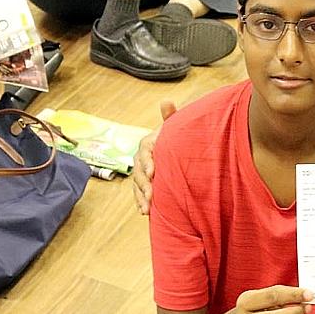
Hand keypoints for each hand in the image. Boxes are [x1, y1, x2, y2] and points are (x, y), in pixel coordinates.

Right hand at [131, 99, 177, 213]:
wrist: (177, 153)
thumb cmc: (175, 139)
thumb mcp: (173, 128)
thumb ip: (170, 117)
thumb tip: (166, 101)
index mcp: (148, 144)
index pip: (144, 151)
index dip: (147, 162)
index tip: (153, 172)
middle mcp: (141, 159)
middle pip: (139, 172)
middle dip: (144, 184)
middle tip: (152, 194)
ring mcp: (141, 173)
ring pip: (137, 185)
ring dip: (141, 196)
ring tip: (148, 207)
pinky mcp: (143, 185)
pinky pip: (139, 195)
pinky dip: (141, 203)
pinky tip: (145, 212)